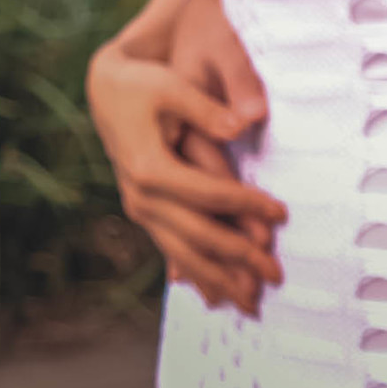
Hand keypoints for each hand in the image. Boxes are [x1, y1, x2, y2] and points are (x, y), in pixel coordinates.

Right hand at [166, 0, 283, 313]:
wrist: (106, 90)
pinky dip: (196, 273)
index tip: (281, 214)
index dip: (248, 206)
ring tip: (251, 303)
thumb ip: (207, 109)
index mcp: (150, 169)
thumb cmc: (143, 84)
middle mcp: (142, 197)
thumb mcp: (173, 87)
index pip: (210, 195)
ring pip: (184, 253)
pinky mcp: (145, 210)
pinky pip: (172, 249)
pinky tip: (214, 295)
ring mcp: (141, 208)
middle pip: (199, 235)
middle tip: (276, 275)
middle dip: (239, 258)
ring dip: (219, 279)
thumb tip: (245, 122)